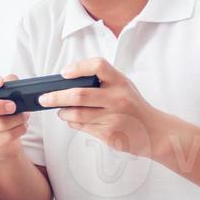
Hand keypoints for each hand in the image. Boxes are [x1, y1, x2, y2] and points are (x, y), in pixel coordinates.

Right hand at [0, 72, 29, 162]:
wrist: (2, 140)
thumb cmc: (2, 112)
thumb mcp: (5, 95)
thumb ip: (9, 84)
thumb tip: (14, 82)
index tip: (0, 82)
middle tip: (13, 106)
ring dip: (17, 119)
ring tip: (25, 115)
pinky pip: (6, 136)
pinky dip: (20, 129)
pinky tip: (23, 126)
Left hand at [38, 58, 160, 158]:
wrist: (155, 132)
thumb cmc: (134, 107)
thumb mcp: (124, 87)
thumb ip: (102, 83)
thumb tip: (68, 82)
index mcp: (121, 82)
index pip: (98, 65)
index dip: (78, 67)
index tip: (64, 73)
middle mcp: (118, 98)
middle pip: (79, 94)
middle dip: (55, 97)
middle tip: (44, 98)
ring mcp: (113, 117)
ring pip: (77, 114)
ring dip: (63, 113)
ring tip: (61, 111)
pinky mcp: (109, 134)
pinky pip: (83, 127)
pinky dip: (73, 123)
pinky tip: (72, 120)